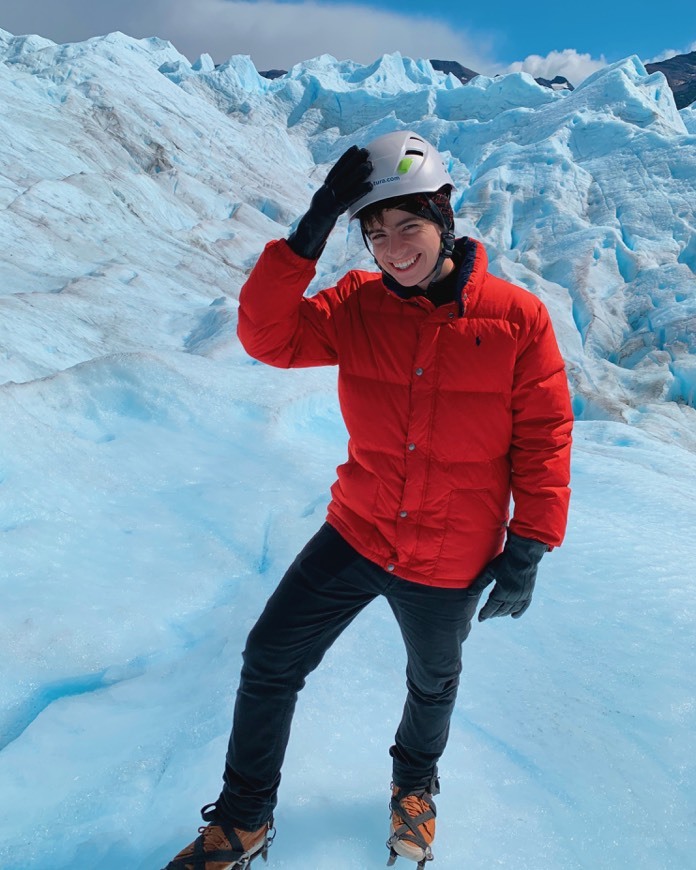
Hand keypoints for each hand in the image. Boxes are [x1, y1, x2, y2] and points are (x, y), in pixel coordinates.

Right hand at [287, 145, 372, 259]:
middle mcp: (326, 192)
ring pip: (345, 183)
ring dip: (358, 173)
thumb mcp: (324, 206)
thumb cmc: (319, 222)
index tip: (355, 148)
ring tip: (370, 165)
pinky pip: (349, 198)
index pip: (336, 170)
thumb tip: (344, 192)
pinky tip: (370, 186)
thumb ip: (333, 198)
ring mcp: (329, 200)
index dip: (345, 158)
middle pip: (341, 173)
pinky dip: (360, 191)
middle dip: (353, 161)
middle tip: (366, 152)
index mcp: (324, 190)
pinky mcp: (334, 209)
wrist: (308, 233)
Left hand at [472, 532, 547, 620]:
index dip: (485, 613)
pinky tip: (514, 616)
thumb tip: (469, 594)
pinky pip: (524, 606)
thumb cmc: (505, 561)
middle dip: (493, 614)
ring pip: (511, 609)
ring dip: (503, 613)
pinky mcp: (529, 592)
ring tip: (496, 614)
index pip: (491, 607)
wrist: (524, 554)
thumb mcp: (490, 571)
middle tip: (487, 616)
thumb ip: (480, 584)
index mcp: (502, 592)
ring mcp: (522, 596)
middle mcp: (513, 597)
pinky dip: (519, 612)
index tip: (480, 619)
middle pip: (501, 610)